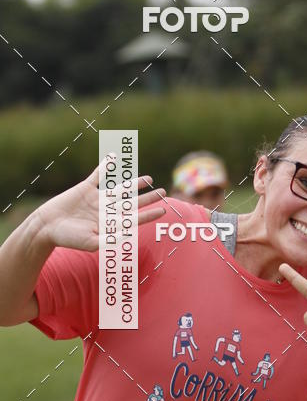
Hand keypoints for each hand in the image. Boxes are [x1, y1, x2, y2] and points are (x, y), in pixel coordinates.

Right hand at [36, 158, 165, 250]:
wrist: (47, 227)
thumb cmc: (68, 238)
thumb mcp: (91, 243)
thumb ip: (109, 240)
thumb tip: (128, 236)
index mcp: (110, 224)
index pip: (134, 218)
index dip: (149, 214)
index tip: (164, 210)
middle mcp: (107, 210)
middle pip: (132, 202)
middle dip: (148, 198)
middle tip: (164, 192)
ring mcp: (97, 199)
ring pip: (121, 189)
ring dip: (135, 183)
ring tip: (150, 178)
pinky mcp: (85, 188)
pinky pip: (98, 175)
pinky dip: (106, 166)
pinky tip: (114, 158)